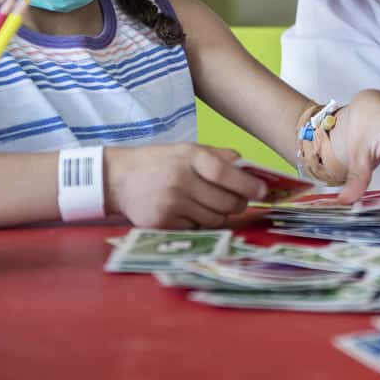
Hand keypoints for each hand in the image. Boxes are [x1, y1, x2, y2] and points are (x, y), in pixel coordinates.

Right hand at [105, 144, 267, 228]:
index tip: (262, 192)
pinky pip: (197, 229)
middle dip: (238, 204)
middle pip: (226, 202)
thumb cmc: (160, 163)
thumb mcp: (188, 150)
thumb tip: (252, 172)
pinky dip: (200, 224)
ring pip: (215, 219)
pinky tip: (190, 212)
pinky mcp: (163, 224)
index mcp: (189, 156)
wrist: (117, 178)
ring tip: (209, 204)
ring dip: (219, 215)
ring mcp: (171, 204)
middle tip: (238, 201)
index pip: (225, 173)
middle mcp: (180, 180)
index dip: (247, 185)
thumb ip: (220, 157)